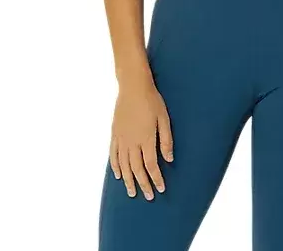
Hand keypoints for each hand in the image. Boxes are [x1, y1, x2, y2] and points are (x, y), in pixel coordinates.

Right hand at [109, 74, 173, 199]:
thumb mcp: (164, 119)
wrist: (133, 86)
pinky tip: (118, 175)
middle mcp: (132, 142)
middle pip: (136, 169)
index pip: (151, 166)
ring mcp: (121, 138)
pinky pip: (113, 154)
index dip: (156, 179)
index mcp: (146, 139)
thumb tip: (169, 159)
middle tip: (147, 196)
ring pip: (124, 165)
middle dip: (142, 184)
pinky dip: (115, 166)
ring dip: (128, 180)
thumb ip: (166, 140)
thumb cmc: (152, 100)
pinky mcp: (115, 133)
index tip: (160, 189)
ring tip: (131, 192)